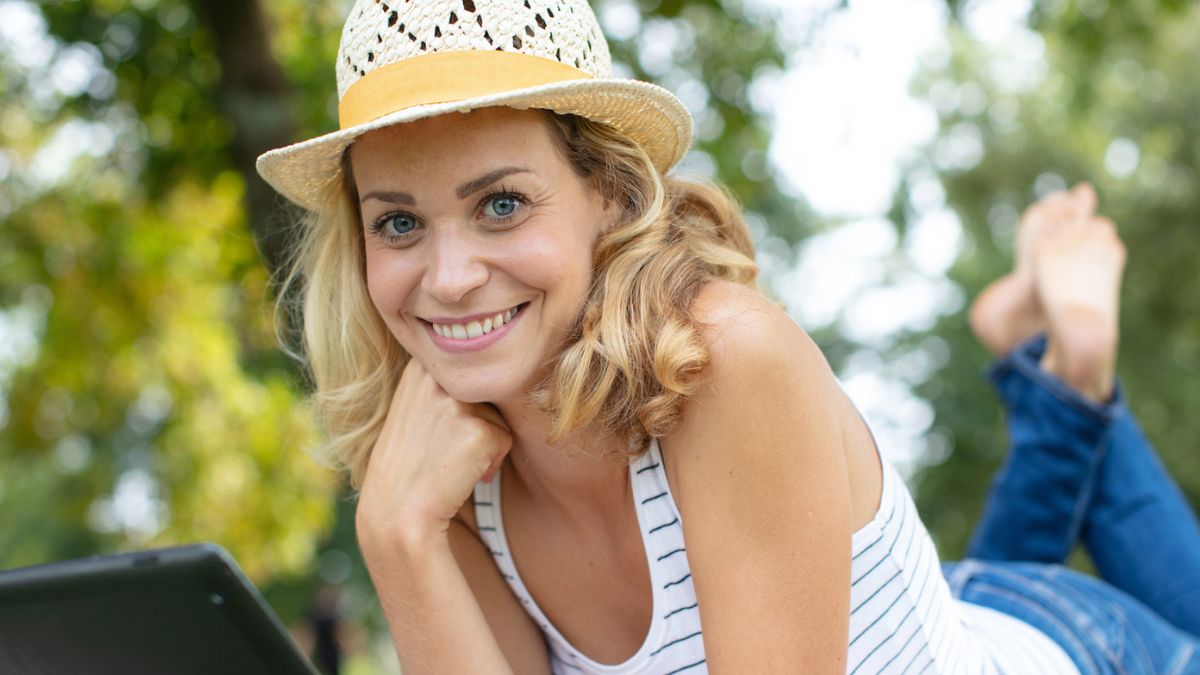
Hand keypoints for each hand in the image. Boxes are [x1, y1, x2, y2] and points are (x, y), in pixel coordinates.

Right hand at [355, 358, 512, 553]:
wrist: (396, 512)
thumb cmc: (407, 463)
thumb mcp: (412, 406)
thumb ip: (439, 382)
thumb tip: (480, 358)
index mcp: (419, 365)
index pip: (468, 371)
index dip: (460, 404)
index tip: (435, 428)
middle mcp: (437, 376)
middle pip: (485, 391)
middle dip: (475, 420)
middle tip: (443, 449)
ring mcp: (457, 402)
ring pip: (497, 415)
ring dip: (483, 442)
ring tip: (449, 462)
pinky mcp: (479, 430)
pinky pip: (505, 440)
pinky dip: (490, 462)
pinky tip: (459, 475)